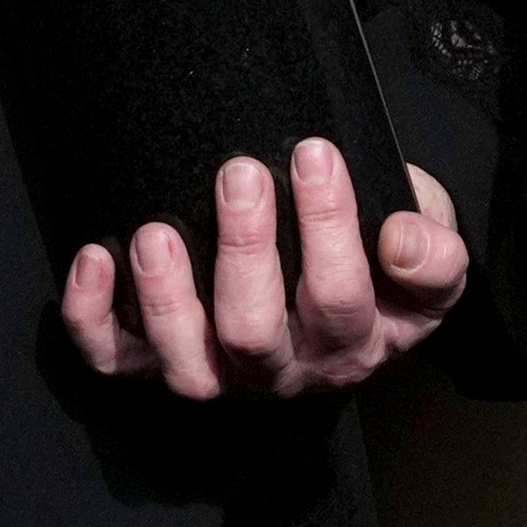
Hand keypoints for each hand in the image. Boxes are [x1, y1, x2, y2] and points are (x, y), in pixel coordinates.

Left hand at [64, 144, 469, 398]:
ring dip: (164, 299)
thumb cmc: (381, 256)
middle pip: (255, 335)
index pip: (341, 298)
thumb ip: (433, 249)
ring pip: (186, 366)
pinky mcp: (159, 362)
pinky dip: (94, 319)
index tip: (314, 153)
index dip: (328, 228)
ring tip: (156, 232)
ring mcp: (220, 372)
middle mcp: (286, 369)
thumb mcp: (430, 242)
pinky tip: (94, 257)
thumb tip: (401, 240)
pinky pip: (117, 361)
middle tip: (237, 172)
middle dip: (242, 251)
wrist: (346, 281)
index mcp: (356, 342)